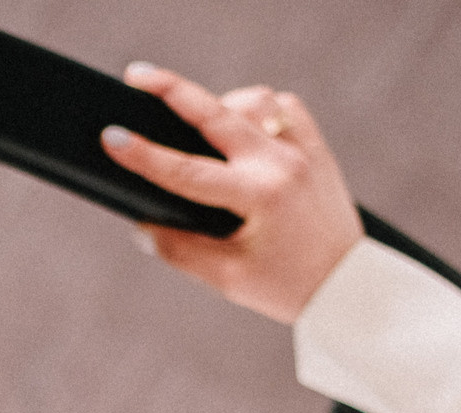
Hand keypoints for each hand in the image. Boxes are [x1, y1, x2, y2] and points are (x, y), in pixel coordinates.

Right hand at [101, 63, 365, 324]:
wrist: (349, 287)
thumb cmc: (288, 288)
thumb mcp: (229, 278)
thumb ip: (180, 251)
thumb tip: (142, 224)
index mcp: (260, 196)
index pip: (187, 171)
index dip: (143, 155)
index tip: (111, 138)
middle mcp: (282, 163)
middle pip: (216, 114)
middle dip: (172, 91)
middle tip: (137, 75)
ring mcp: (303, 150)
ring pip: (252, 102)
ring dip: (221, 105)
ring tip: (196, 121)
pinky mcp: (316, 147)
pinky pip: (283, 107)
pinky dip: (257, 109)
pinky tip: (240, 126)